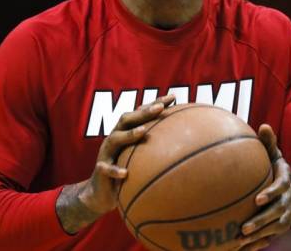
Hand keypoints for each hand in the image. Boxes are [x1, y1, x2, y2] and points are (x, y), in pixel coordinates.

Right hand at [55, 95, 175, 233]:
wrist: (101, 194)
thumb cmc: (126, 173)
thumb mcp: (141, 159)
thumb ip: (157, 150)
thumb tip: (189, 146)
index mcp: (125, 133)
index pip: (140, 113)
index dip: (154, 103)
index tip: (173, 97)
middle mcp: (115, 139)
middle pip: (126, 119)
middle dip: (143, 112)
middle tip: (159, 108)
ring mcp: (106, 153)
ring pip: (115, 139)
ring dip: (129, 134)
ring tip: (142, 132)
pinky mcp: (101, 170)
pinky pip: (106, 168)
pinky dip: (114, 170)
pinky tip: (124, 173)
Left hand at [237, 124, 290, 250]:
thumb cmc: (280, 172)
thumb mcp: (278, 157)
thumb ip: (269, 143)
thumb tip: (264, 125)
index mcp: (286, 184)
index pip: (280, 189)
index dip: (270, 194)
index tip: (258, 199)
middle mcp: (287, 203)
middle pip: (275, 214)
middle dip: (260, 222)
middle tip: (243, 227)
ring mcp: (284, 218)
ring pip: (271, 229)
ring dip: (257, 236)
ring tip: (239, 240)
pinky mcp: (279, 228)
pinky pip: (268, 238)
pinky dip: (257, 244)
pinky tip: (241, 250)